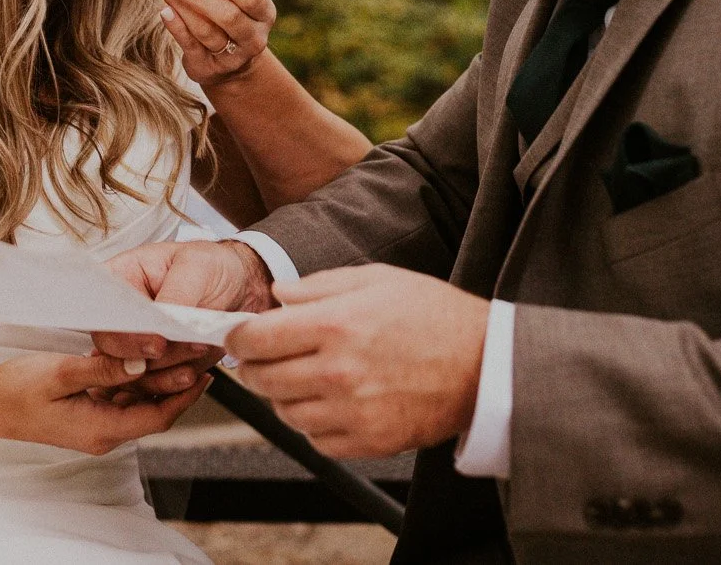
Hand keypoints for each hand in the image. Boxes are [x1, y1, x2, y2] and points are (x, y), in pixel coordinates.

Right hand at [0, 351, 208, 455]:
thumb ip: (102, 369)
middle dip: (180, 381)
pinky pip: (122, 396)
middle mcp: (103, 432)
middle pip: (154, 409)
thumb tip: (140, 362)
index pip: (157, 416)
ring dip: (161, 378)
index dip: (185, 395)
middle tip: (203, 353)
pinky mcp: (87, 412)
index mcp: (100, 429)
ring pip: (140, 401)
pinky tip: (148, 355)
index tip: (205, 370)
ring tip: (184, 349)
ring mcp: (95, 423)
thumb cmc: (14, 391)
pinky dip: (138, 378)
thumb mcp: (59, 374)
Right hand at [91, 241, 276, 400]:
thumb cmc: (211, 265)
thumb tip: (161, 323)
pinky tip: (195, 371)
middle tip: (172, 348)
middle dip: (145, 355)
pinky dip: (174, 386)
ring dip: (164, 372)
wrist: (239, 287)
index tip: (154, 341)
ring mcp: (137, 344)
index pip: (100, 311)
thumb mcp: (196, 266)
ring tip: (196, 350)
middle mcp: (122, 316)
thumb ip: (176, 294)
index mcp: (120, 280)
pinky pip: (153, 387)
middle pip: (110, 349)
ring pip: (131, 375)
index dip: (120, 331)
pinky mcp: (156, 366)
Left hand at [154, 0, 275, 87]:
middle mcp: (254, 39)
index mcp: (264, 14)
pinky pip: (191, 46)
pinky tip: (165, 11)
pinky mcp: (209, 70)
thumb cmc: (226, 19)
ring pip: (206, 31)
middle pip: (227, 16)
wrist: (231, 66)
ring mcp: (233, 58)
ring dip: (181, 6)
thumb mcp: (227, 1)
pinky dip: (177, 27)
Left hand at [225, 264, 489, 459]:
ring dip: (282, 395)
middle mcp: (338, 372)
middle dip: (252, 367)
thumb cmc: (433, 315)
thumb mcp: (376, 279)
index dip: (237, 337)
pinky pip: (316, 440)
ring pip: (285, 412)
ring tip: (299, 377)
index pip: (256, 338)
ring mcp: (353, 412)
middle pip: (263, 378)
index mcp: (335, 325)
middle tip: (258, 358)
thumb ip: (319, 286)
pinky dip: (312, 423)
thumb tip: (278, 295)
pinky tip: (328, 402)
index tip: (236, 336)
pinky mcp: (369, 441)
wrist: (484, 364)